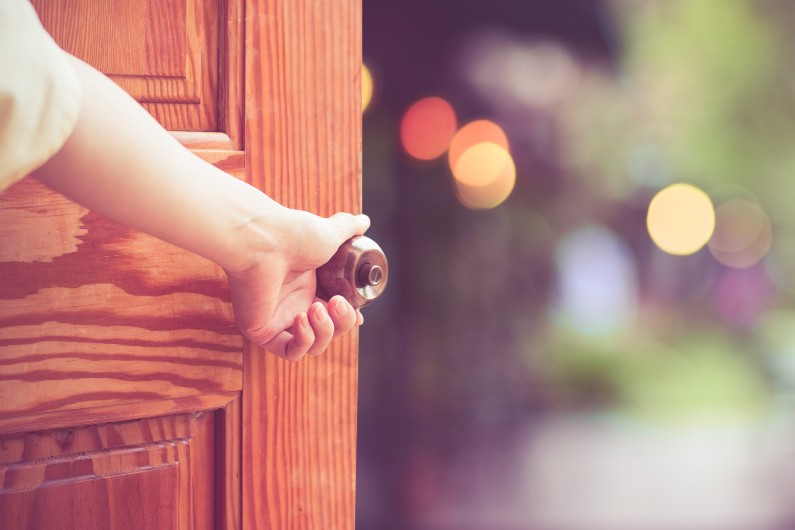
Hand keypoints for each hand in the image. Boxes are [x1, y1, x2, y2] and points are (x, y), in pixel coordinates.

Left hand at [225, 209, 369, 360]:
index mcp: (309, 286)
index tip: (359, 315)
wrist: (264, 240)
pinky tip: (302, 319)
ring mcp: (278, 319)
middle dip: (341, 322)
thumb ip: (347, 228)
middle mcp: (294, 304)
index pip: (335, 314)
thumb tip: (365, 221)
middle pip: (330, 331)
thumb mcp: (330, 233)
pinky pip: (290, 352)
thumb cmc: (292, 235)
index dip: (350, 317)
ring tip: (316, 309)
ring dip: (324, 332)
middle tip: (336, 303)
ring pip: (314, 345)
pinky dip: (303, 341)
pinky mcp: (262, 331)